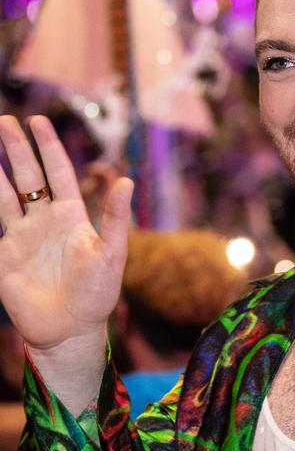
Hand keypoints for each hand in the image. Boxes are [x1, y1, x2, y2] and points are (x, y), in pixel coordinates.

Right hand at [0, 115, 132, 351]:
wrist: (69, 329)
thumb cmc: (97, 295)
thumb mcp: (111, 254)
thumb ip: (115, 217)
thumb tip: (127, 180)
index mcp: (73, 217)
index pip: (59, 174)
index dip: (48, 147)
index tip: (37, 122)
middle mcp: (47, 222)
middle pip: (29, 177)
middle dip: (18, 148)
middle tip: (5, 120)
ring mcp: (24, 236)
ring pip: (7, 194)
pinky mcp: (6, 253)